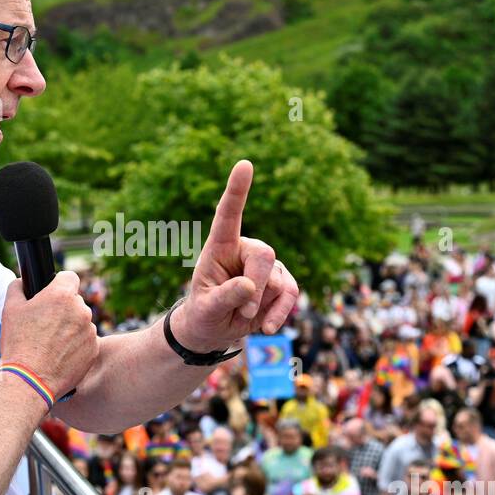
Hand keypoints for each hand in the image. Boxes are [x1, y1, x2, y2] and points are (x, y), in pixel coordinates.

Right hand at [0, 272, 96, 398]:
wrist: (30, 381)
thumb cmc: (19, 344)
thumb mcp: (10, 309)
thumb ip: (17, 287)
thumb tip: (22, 282)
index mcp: (62, 296)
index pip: (70, 277)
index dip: (59, 284)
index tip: (52, 296)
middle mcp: (81, 310)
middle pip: (75, 302)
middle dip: (63, 310)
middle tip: (45, 325)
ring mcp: (90, 331)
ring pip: (81, 322)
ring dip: (71, 328)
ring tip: (51, 344)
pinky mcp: (94, 350)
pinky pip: (86, 341)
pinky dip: (76, 346)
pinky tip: (60, 356)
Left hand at [171, 161, 298, 351]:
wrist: (214, 330)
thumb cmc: (203, 313)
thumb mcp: (206, 309)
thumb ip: (224, 297)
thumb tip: (249, 285)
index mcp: (219, 246)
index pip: (228, 214)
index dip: (237, 190)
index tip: (244, 164)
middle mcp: (245, 249)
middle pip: (265, 255)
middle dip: (257, 287)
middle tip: (243, 311)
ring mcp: (267, 266)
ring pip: (279, 280)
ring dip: (263, 306)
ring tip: (244, 317)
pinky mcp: (281, 282)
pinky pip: (291, 294)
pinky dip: (280, 314)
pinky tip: (265, 327)